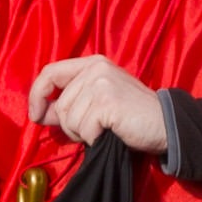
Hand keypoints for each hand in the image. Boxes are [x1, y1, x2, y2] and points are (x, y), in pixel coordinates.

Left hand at [25, 56, 170, 153]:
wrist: (165, 125)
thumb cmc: (132, 116)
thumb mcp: (99, 101)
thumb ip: (71, 102)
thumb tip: (40, 112)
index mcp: (93, 63)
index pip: (50, 72)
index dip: (37, 95)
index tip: (35, 115)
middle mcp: (96, 68)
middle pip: (60, 104)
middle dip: (70, 126)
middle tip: (94, 130)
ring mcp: (102, 83)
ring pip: (69, 119)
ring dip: (83, 133)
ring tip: (104, 130)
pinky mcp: (107, 102)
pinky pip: (83, 129)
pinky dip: (94, 138)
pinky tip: (111, 133)